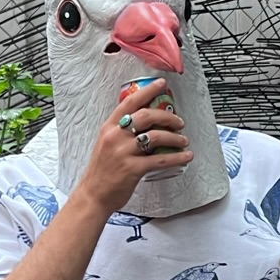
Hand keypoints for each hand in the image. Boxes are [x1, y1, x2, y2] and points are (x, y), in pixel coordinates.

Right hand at [72, 79, 192, 216]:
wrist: (93, 194)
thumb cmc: (102, 170)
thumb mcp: (106, 144)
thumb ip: (121, 132)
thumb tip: (145, 122)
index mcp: (109, 127)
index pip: (130, 102)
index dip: (148, 91)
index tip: (161, 84)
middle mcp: (115, 136)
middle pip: (146, 116)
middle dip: (168, 116)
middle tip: (179, 121)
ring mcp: (123, 152)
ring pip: (156, 136)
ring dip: (175, 137)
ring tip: (183, 140)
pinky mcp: (132, 168)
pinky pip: (160, 159)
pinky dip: (177, 157)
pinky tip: (186, 156)